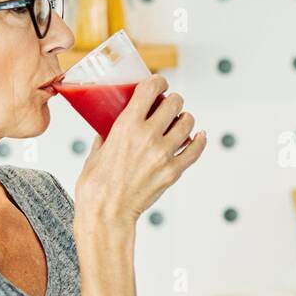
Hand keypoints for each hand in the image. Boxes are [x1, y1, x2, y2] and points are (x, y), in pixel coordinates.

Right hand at [74, 74, 205, 226]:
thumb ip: (107, 135)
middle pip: (174, 103)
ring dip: (185, 119)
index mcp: (126, 125)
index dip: (158, 81)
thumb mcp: (95, 150)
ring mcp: (163, 154)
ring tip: (181, 121)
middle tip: (170, 105)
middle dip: (173, 100)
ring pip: (188, 123)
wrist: (106, 213)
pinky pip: (195, 150)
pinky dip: (199, 140)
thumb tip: (110, 127)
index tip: (159, 83)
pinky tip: (199, 136)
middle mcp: (148, 136)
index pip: (151, 89)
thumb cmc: (95, 185)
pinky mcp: (173, 172)